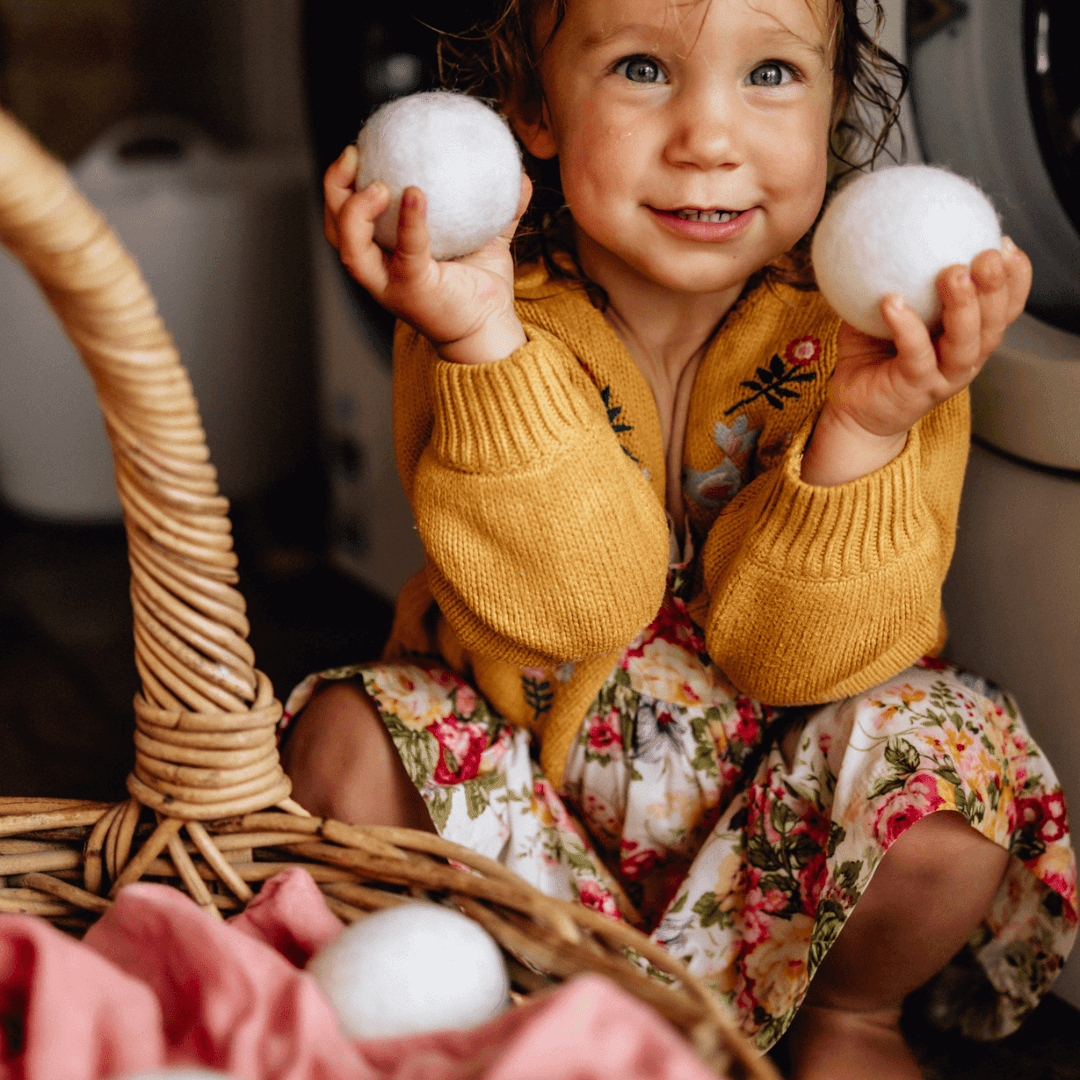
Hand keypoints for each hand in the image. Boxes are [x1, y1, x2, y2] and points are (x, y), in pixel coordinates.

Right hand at [323, 144, 531, 363]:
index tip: (358, 147)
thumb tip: (521, 174)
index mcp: (384, 253)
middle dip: (333, 188)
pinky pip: (405, 250)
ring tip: (377, 184)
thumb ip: (500, 209)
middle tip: (353, 153)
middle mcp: (379, 269)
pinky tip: (418, 194)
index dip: (343, 182)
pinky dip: (408, 222)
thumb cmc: (481, 288)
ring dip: (354, 211)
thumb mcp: (489, 241)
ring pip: (349, 246)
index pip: (348, 216)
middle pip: (334, 227)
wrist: (490, 329)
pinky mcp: (412, 289)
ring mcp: (390, 283)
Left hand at [802, 238, 1031, 484]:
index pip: (1004, 307)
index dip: (1015, 278)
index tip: (1005, 243)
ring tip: (953, 273)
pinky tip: (892, 302)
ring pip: (966, 341)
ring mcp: (942, 376)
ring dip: (964, 305)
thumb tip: (884, 232)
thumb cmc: (873, 359)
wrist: (855, 410)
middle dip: (998, 285)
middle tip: (988, 254)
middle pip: (994, 321)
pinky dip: (906, 326)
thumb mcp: (887, 315)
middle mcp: (964, 358)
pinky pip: (915, 354)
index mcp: (968, 338)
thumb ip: (896, 280)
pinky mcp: (914, 388)